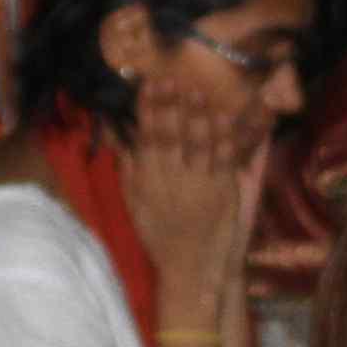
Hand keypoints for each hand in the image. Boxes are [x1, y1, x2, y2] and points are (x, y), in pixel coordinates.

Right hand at [124, 71, 268, 301]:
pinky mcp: (222, 193)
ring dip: (197, 115)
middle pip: (169, 136)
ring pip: (196, 144)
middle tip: (172, 77)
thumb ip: (129, 169)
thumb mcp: (136, 204)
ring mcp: (197, 186)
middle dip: (170, 105)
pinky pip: (222, 160)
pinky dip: (224, 138)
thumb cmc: (161, 236)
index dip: (147, 110)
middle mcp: (170, 181)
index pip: (145, 138)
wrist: (190, 269)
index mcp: (147, 181)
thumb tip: (120, 136)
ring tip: (198, 88)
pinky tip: (226, 117)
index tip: (148, 83)